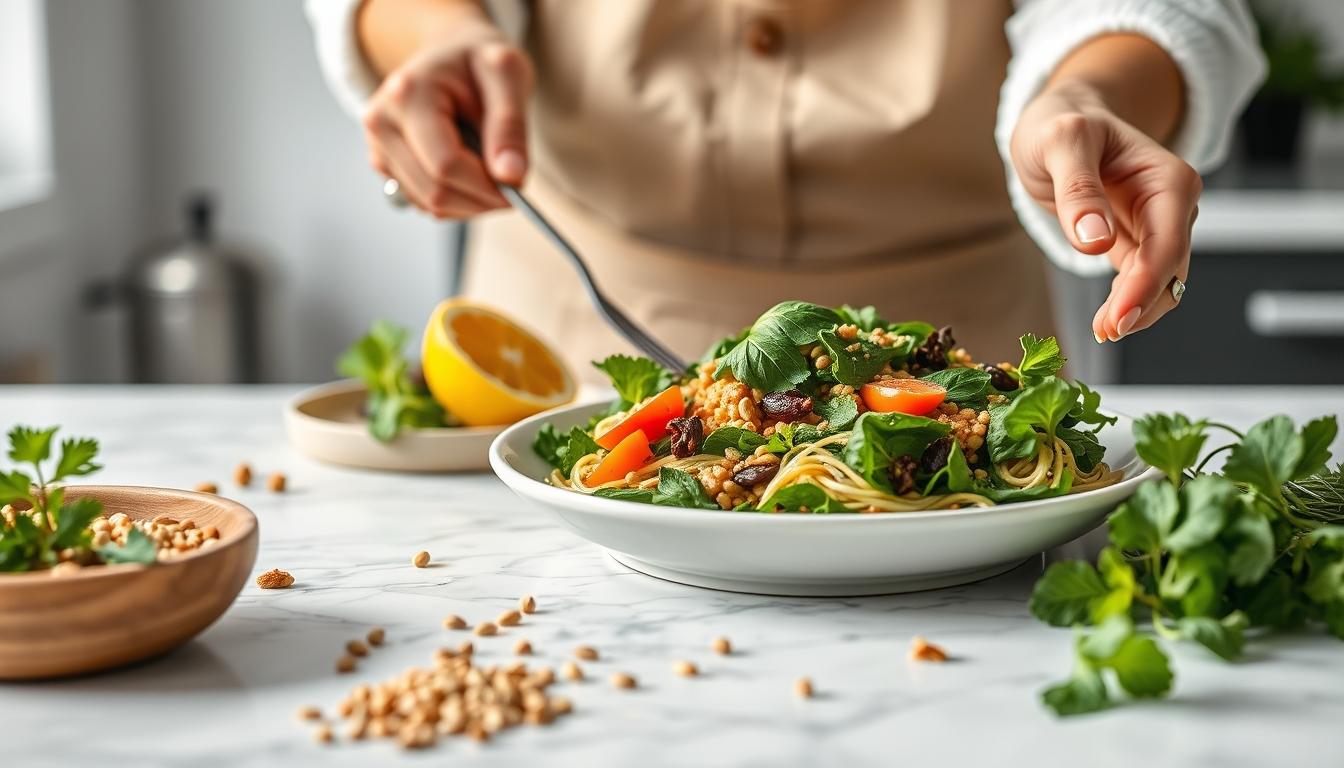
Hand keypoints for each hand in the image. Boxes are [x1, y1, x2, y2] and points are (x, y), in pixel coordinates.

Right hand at [361, 18, 532, 218]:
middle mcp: (380, 122)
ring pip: (429, 204)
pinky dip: (455, 201)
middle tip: (512, 185)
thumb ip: (510, 124)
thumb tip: (511, 177)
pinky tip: (470, 173)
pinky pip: (423, 203)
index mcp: (407, 95)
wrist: (451, 55)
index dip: (486, 186)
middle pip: (435, 191)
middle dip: (481, 199)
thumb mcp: (507, 73)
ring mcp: (377, 146)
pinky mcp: (383, 165)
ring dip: (470, 202)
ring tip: (491, 169)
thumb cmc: (480, 61)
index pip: (445, 165)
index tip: (518, 186)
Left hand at [1011, 81, 1200, 341]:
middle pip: (1170, 270)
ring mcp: (1157, 226)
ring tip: (1101, 328)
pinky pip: (1142, 281)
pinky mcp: (1136, 241)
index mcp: (1168, 180)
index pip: (1166, 245)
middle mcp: (1172, 205)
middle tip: (1103, 331)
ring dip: (1137, 310)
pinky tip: (1105, 317)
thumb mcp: (1061, 142)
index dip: (1144, 287)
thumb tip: (1094, 239)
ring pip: (1161, 282)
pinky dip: (1128, 302)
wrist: (1059, 119)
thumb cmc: (1062, 123)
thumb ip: (1078, 188)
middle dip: (1141, 305)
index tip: (1117, 320)